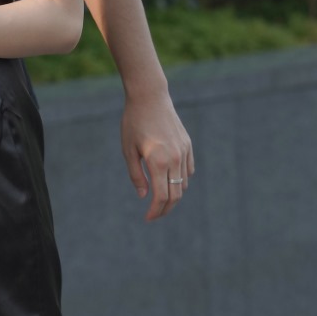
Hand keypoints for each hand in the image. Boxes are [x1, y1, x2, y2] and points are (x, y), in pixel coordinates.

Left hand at [121, 90, 194, 220]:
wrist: (150, 97)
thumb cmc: (133, 123)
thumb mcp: (128, 150)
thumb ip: (136, 175)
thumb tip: (144, 196)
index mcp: (158, 162)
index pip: (161, 197)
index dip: (155, 211)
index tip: (148, 218)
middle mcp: (175, 159)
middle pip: (176, 195)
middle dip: (165, 209)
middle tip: (154, 215)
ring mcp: (184, 152)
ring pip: (184, 184)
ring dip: (173, 195)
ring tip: (160, 199)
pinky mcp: (188, 145)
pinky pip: (188, 170)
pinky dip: (181, 180)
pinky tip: (170, 181)